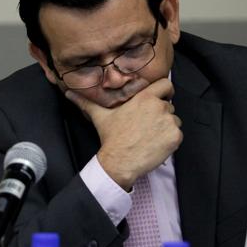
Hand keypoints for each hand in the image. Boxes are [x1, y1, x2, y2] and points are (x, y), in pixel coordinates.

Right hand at [65, 78, 181, 189]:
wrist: (119, 161)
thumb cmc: (111, 138)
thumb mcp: (99, 116)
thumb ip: (86, 102)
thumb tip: (68, 93)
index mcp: (144, 98)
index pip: (165, 84)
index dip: (164, 91)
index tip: (160, 98)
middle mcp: (159, 107)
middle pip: (169, 105)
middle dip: (162, 114)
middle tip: (148, 125)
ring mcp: (169, 122)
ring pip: (174, 120)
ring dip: (166, 127)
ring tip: (150, 136)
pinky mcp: (175, 137)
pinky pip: (178, 135)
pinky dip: (170, 140)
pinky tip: (156, 144)